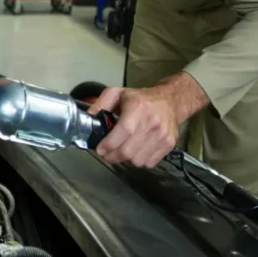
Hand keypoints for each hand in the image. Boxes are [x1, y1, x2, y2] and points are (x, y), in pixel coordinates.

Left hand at [87, 73, 208, 168]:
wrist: (171, 101)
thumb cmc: (141, 98)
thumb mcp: (118, 93)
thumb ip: (100, 104)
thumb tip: (86, 118)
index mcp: (138, 107)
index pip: (124, 131)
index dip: (110, 144)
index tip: (100, 149)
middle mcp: (152, 122)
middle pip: (129, 151)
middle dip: (113, 156)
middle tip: (106, 154)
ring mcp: (162, 135)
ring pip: (138, 161)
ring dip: (125, 160)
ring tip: (121, 152)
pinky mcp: (169, 145)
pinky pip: (149, 163)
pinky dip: (139, 162)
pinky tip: (135, 152)